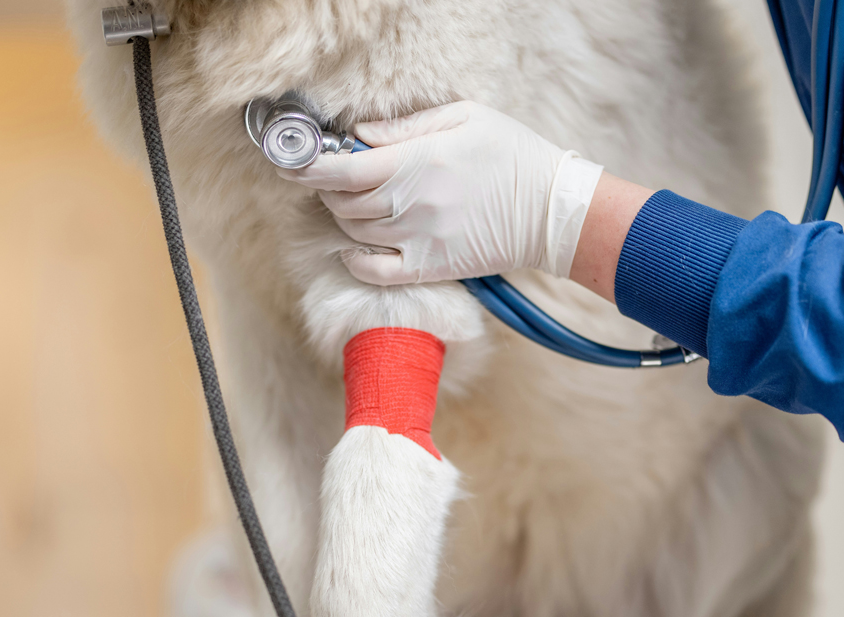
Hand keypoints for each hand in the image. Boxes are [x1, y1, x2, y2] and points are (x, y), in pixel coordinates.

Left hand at [280, 101, 602, 285]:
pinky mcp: (429, 268)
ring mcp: (417, 241)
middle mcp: (410, 205)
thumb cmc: (511, 155)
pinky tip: (356, 246)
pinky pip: (374, 272)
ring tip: (355, 202)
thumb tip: (357, 135)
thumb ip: (405, 127)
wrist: (550, 209)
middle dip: (329, 189)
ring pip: (354, 234)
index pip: (342, 170)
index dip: (309, 167)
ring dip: (344, 218)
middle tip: (337, 176)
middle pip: (343, 203)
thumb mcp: (464, 118)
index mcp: (416, 163)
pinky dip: (355, 260)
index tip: (293, 162)